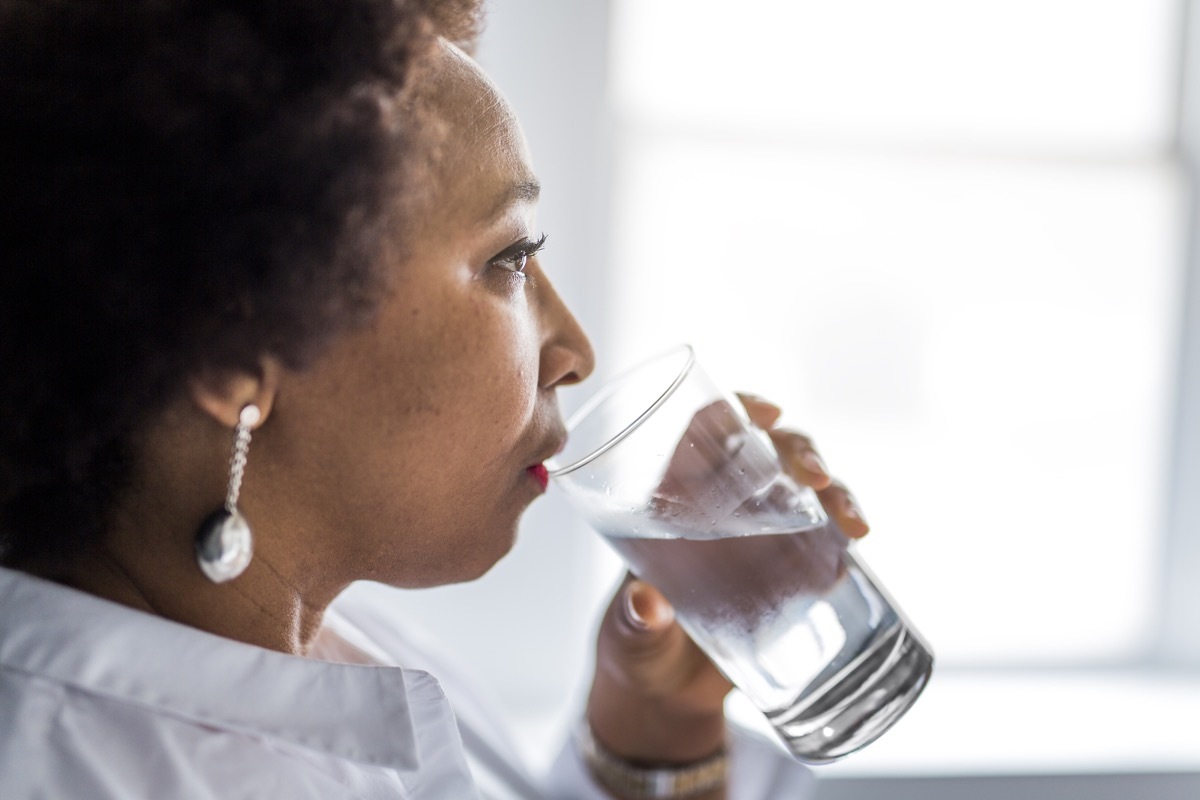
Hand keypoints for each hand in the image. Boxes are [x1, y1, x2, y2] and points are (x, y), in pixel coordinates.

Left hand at [585, 394, 870, 772]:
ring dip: (835, 492)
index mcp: (670, 500)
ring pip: (804, 487)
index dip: (732, 409)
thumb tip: (645, 607)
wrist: (670, 697)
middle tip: (817, 476)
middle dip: (799, 448)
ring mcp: (761, 532)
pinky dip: (844, 532)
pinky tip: (855, 544)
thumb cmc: (636, 651)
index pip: (700, 431)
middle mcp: (720, 504)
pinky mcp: (790, 566)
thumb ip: (635, 625)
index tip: (765, 412)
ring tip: (852, 523)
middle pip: (765, 448)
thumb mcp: (630, 639)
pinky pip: (826, 535)